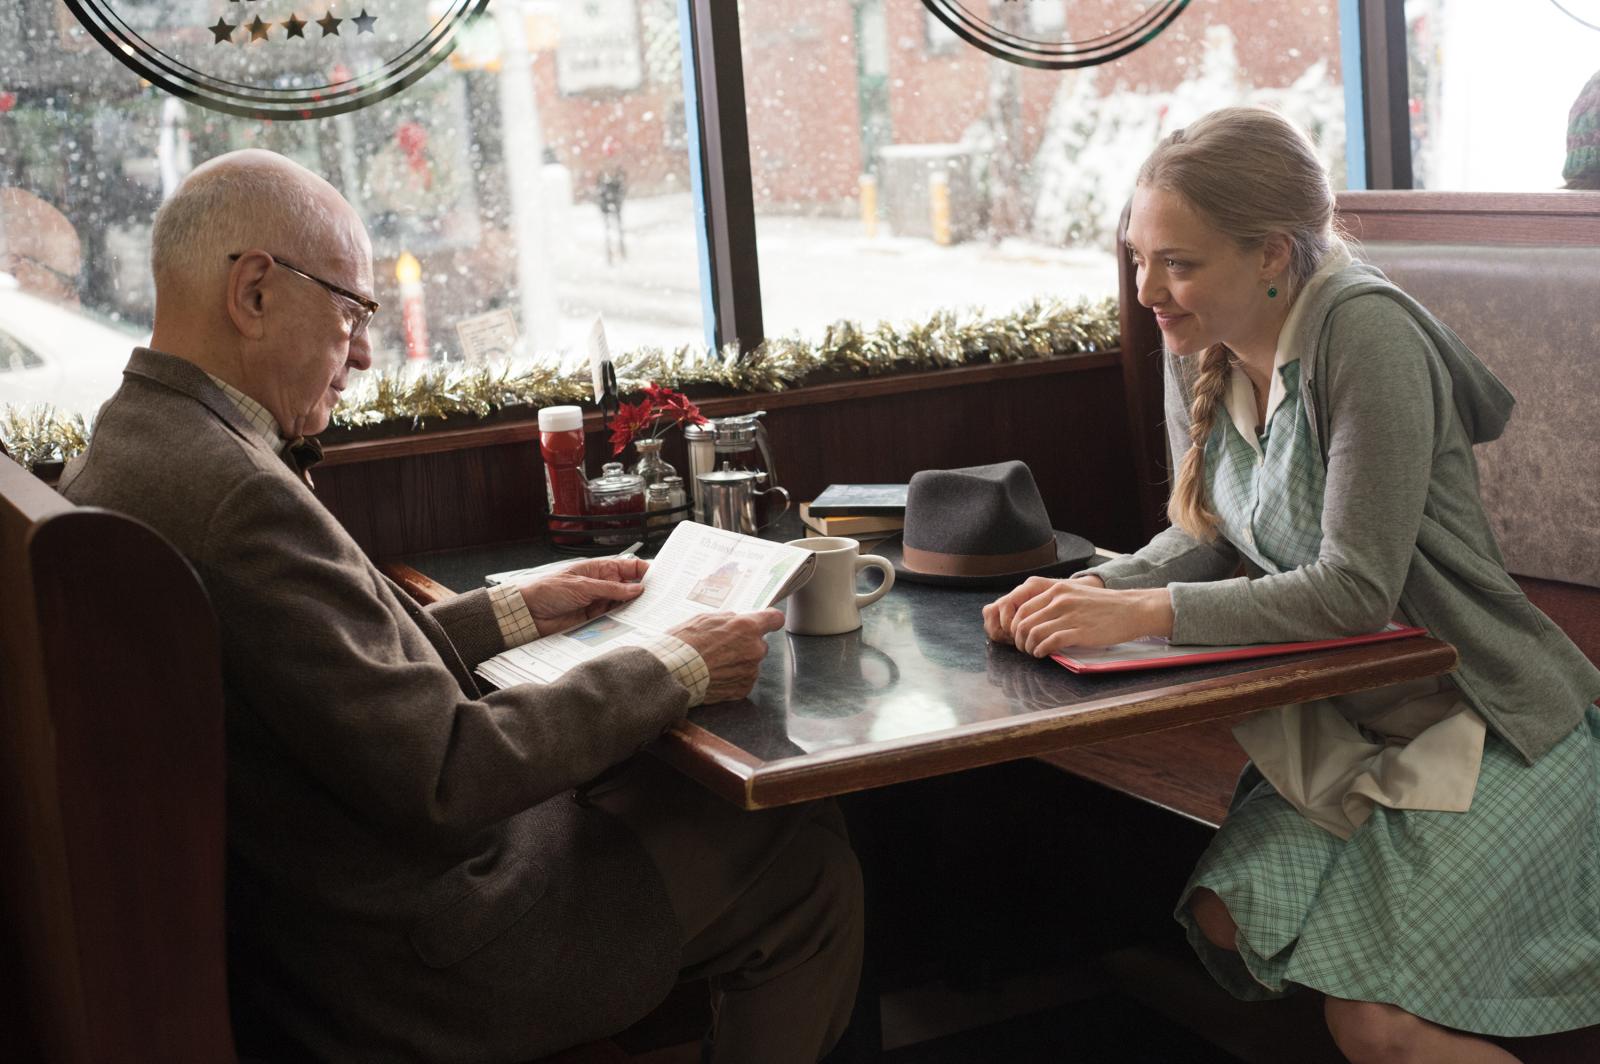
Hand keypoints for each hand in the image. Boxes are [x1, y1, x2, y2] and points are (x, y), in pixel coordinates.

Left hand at [518, 557, 649, 636]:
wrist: (527, 612)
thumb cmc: (548, 590)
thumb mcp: (582, 586)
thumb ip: (611, 588)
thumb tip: (637, 588)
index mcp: (600, 569)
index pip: (630, 567)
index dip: (646, 571)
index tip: (663, 578)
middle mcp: (602, 584)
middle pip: (631, 587)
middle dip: (645, 592)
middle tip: (661, 599)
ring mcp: (599, 602)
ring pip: (625, 605)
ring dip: (635, 608)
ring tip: (650, 612)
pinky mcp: (594, 619)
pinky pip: (613, 619)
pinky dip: (623, 621)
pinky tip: (632, 623)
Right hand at [668, 609, 784, 703]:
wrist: (673, 673)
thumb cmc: (685, 644)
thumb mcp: (704, 619)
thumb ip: (728, 619)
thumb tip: (737, 620)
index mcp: (747, 627)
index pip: (775, 619)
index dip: (769, 620)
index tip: (766, 622)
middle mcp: (754, 649)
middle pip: (760, 644)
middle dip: (746, 644)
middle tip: (723, 646)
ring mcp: (750, 671)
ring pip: (751, 663)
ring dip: (738, 662)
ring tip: (714, 663)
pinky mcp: (743, 689)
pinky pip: (743, 680)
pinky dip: (733, 678)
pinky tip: (715, 675)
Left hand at [1005, 580, 1171, 657]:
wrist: (1131, 609)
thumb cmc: (1103, 606)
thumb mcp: (1074, 593)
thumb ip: (1053, 601)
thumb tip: (1031, 618)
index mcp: (1056, 589)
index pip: (1021, 606)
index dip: (1014, 624)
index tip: (1017, 634)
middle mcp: (1059, 599)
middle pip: (1022, 621)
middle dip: (1018, 638)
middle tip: (1023, 647)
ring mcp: (1069, 615)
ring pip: (1032, 633)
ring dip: (1028, 647)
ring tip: (1033, 652)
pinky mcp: (1079, 631)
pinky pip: (1049, 642)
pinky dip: (1041, 651)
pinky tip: (1043, 654)